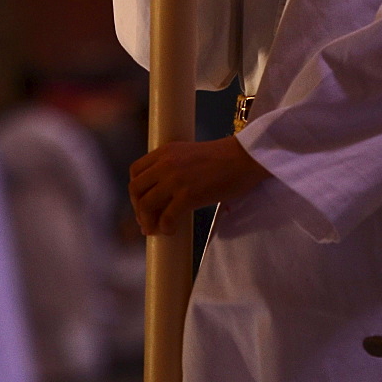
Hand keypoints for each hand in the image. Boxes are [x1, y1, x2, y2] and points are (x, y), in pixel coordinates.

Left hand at [129, 137, 270, 235]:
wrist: (246, 158)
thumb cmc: (225, 158)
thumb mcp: (192, 154)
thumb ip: (176, 166)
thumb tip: (165, 193)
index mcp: (167, 151)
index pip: (136, 170)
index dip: (136, 190)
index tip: (143, 201)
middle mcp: (166, 163)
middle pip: (136, 189)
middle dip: (138, 208)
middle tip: (147, 221)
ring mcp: (176, 179)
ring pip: (146, 205)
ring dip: (148, 221)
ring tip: (157, 229)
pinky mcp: (188, 195)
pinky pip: (166, 218)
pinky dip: (165, 228)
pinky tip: (172, 230)